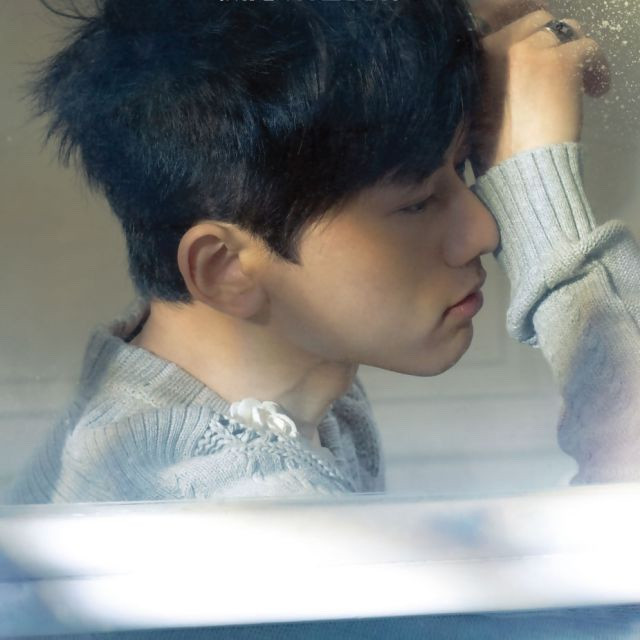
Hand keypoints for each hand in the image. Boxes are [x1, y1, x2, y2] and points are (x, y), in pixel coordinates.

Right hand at [468, 1, 610, 175]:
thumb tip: (507, 71)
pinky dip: (596, 68)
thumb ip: (486, 81)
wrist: (517, 170)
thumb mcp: (475, 111)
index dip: (524, 41)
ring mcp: (533, 50)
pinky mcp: (563, 60)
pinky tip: (596, 89)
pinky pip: (589, 48)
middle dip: (549, 44)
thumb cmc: (494, 152)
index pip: (505, 28)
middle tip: (557, 72)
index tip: (535, 57)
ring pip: (566, 31)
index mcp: (475, 57)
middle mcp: (501, 45)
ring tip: (577, 81)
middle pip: (536, 23)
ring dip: (572, 53)